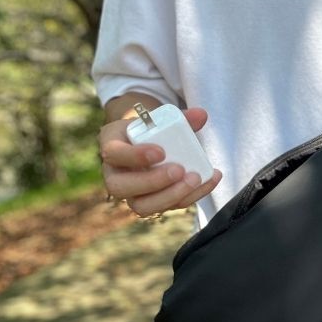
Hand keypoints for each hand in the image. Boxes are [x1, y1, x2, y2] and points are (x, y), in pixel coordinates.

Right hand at [99, 107, 221, 216]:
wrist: (149, 144)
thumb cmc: (151, 130)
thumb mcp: (158, 119)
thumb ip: (180, 117)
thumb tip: (201, 115)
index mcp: (111, 146)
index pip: (113, 153)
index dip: (135, 155)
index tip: (161, 152)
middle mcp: (115, 175)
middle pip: (121, 187)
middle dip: (153, 182)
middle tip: (180, 170)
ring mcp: (132, 193)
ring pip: (142, 206)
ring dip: (172, 196)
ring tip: (195, 179)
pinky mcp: (152, 203)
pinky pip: (167, 207)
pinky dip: (192, 196)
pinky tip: (209, 181)